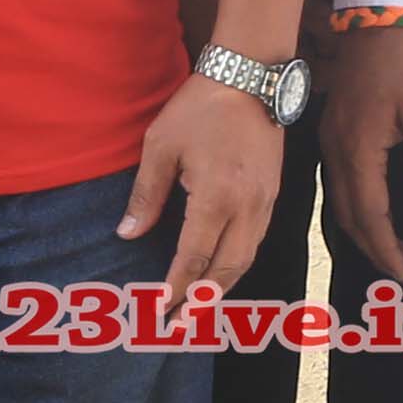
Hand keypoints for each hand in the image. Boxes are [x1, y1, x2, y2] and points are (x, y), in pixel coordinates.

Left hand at [118, 77, 281, 297]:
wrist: (250, 76)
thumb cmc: (199, 108)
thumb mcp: (160, 146)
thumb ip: (146, 195)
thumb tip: (128, 233)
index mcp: (216, 196)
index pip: (193, 257)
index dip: (175, 288)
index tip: (157, 310)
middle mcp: (247, 206)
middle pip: (226, 269)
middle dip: (202, 301)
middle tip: (180, 326)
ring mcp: (265, 202)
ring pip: (246, 258)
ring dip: (222, 287)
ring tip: (199, 309)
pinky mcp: (274, 194)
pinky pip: (256, 240)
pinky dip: (237, 263)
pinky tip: (222, 273)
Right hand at [319, 26, 402, 287]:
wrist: (377, 20)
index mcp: (359, 151)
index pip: (370, 216)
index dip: (388, 249)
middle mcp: (338, 152)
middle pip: (349, 217)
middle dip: (375, 248)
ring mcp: (332, 141)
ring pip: (341, 202)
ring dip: (364, 230)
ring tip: (391, 248)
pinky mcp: (335, 131)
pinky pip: (340, 183)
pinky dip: (356, 207)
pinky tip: (372, 210)